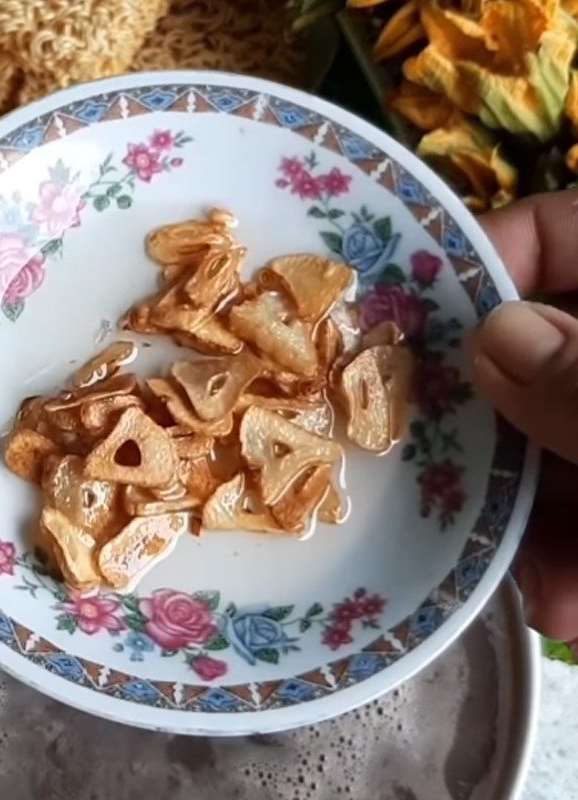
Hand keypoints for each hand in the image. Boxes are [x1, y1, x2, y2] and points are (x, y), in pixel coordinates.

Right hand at [474, 190, 577, 641]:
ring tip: (533, 589)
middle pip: (544, 349)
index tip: (407, 329)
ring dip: (536, 511)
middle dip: (494, 425)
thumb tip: (492, 338)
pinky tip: (572, 608)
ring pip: (563, 431)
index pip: (565, 230)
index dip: (479, 265)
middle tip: (442, 478)